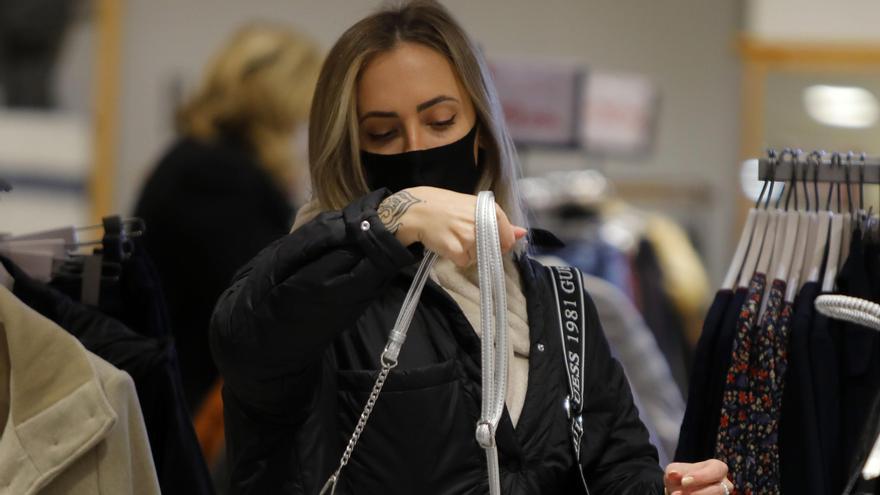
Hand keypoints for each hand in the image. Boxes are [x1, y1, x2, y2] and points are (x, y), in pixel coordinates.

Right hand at [377, 186, 526, 266]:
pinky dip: (457, 257)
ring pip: (478, 256)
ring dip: (468, 252)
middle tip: (464, 235)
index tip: (489, 240)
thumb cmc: (445, 206)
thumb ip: (499, 222)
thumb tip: (523, 234)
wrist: (417, 210)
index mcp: (488, 209)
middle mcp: (481, 222)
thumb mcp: (473, 207)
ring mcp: (468, 236)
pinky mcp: (456, 249)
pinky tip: (447, 244)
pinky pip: (464, 262)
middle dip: (482, 247)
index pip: (507, 234)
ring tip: (453, 236)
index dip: (500, 241)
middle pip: (493, 248)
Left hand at [664, 460, 731, 494]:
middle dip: (698, 493)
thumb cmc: (681, 477)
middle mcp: (724, 483)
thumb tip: (673, 474)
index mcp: (717, 468)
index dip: (701, 476)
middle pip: (719, 490)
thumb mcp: (676, 470)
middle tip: (677, 493)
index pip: (716, 470)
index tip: (684, 481)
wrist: (679, 490)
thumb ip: (675, 471)